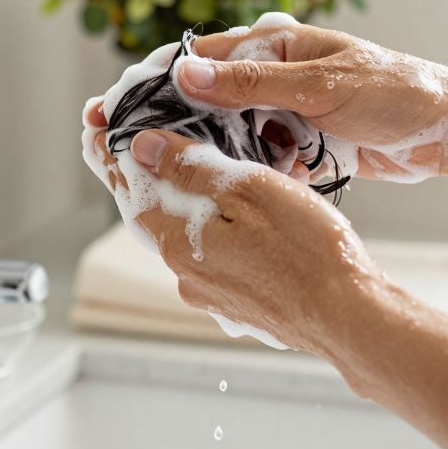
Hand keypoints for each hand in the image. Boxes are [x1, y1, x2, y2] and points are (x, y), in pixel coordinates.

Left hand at [90, 116, 385, 356]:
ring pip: (186, 234)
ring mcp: (212, 293)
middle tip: (136, 142)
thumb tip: (143, 149)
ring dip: (184, 201)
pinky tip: (232, 211)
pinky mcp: (239, 302)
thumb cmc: (309, 251)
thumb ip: (192, 169)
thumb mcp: (249, 190)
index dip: (113, 158)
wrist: (350, 316)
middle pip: (154, 213)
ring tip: (188, 167)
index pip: (131, 191)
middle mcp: (186, 274)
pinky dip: (213, 226)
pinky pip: (214, 253)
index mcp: (179, 243)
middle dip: (147, 176)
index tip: (97, 132)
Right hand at [177, 19, 447, 181]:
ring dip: (227, 155)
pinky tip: (259, 187)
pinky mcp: (301, 145)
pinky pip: (264, 161)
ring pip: (234, 135)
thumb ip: (251, 82)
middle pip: (211, 100)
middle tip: (154, 152)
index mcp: (276, 42)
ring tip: (209, 174)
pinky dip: (260, 174)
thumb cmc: (395, 93)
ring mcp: (287, 111)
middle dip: (187, 126)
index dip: (163, 81)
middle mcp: (275, 75)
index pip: (203, 57)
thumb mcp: (318, 86)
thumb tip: (187, 74)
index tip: (125, 108)